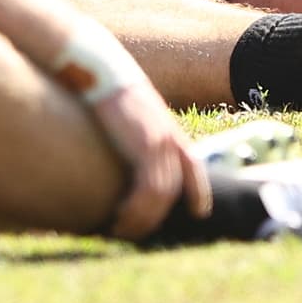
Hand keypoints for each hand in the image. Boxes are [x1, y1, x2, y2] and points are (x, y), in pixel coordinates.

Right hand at [84, 73, 206, 241]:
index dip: (199, 191)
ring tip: (122, 229)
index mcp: (169, 130)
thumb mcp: (132, 111)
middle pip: (174, 188)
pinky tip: (119, 216)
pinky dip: (136, 208)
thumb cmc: (109, 89)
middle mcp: (169, 137)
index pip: (192, 165)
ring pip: (161, 194)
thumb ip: (136, 130)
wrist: (102, 71)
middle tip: (136, 231)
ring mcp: (160, 142)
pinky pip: (149, 189)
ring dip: (142, 217)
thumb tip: (124, 144)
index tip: (199, 212)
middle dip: (157, 215)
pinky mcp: (145, 146)